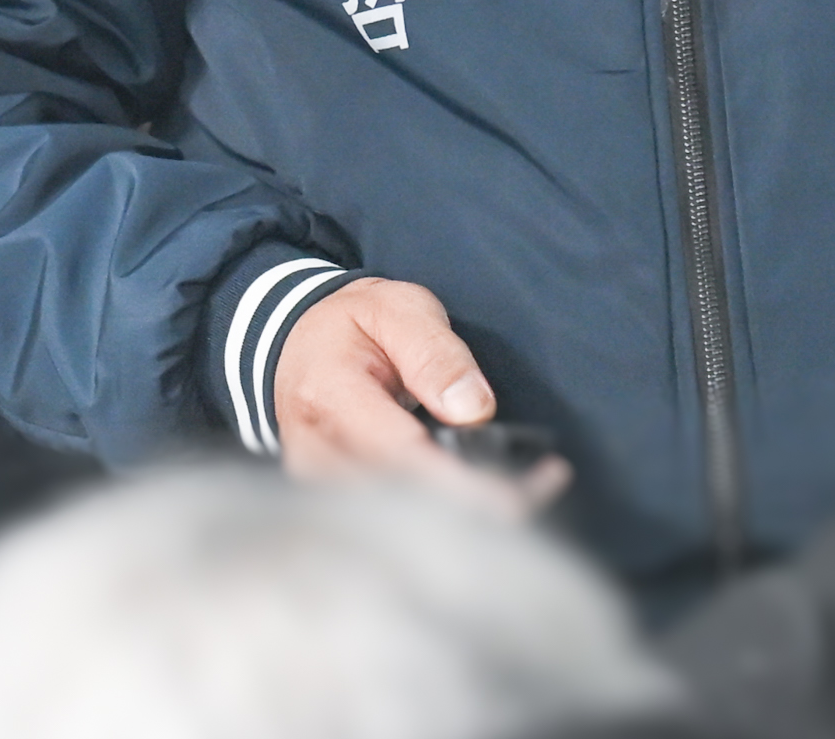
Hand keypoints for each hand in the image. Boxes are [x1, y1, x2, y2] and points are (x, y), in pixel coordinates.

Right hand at [268, 279, 564, 512]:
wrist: (298, 340)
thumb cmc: (353, 323)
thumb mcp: (399, 309)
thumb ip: (435, 353)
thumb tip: (472, 410)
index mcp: (330, 396)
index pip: (401, 456)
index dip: (461, 485)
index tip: (518, 496)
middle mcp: (313, 452)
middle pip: (394, 506)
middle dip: (470, 512)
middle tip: (537, 491)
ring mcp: (314, 484)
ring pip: (387, 526)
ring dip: (456, 521)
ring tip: (521, 494)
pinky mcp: (326, 501)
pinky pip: (380, 523)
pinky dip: (432, 519)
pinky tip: (480, 505)